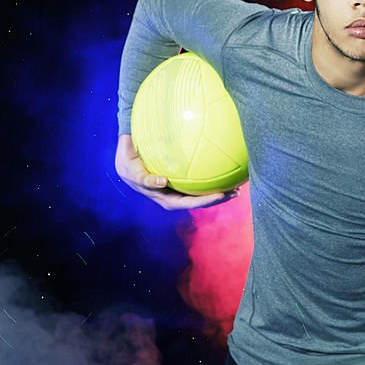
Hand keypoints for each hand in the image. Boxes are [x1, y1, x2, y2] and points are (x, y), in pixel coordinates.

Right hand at [114, 134, 239, 209]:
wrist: (126, 162)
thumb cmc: (128, 165)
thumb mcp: (131, 171)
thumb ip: (145, 179)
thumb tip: (162, 182)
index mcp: (164, 198)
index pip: (186, 202)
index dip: (202, 201)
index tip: (218, 195)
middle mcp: (174, 197)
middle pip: (199, 201)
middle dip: (217, 198)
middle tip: (234, 192)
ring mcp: (178, 190)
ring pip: (202, 193)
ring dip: (220, 191)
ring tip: (238, 184)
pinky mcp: (181, 182)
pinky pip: (199, 182)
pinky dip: (213, 178)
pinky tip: (227, 170)